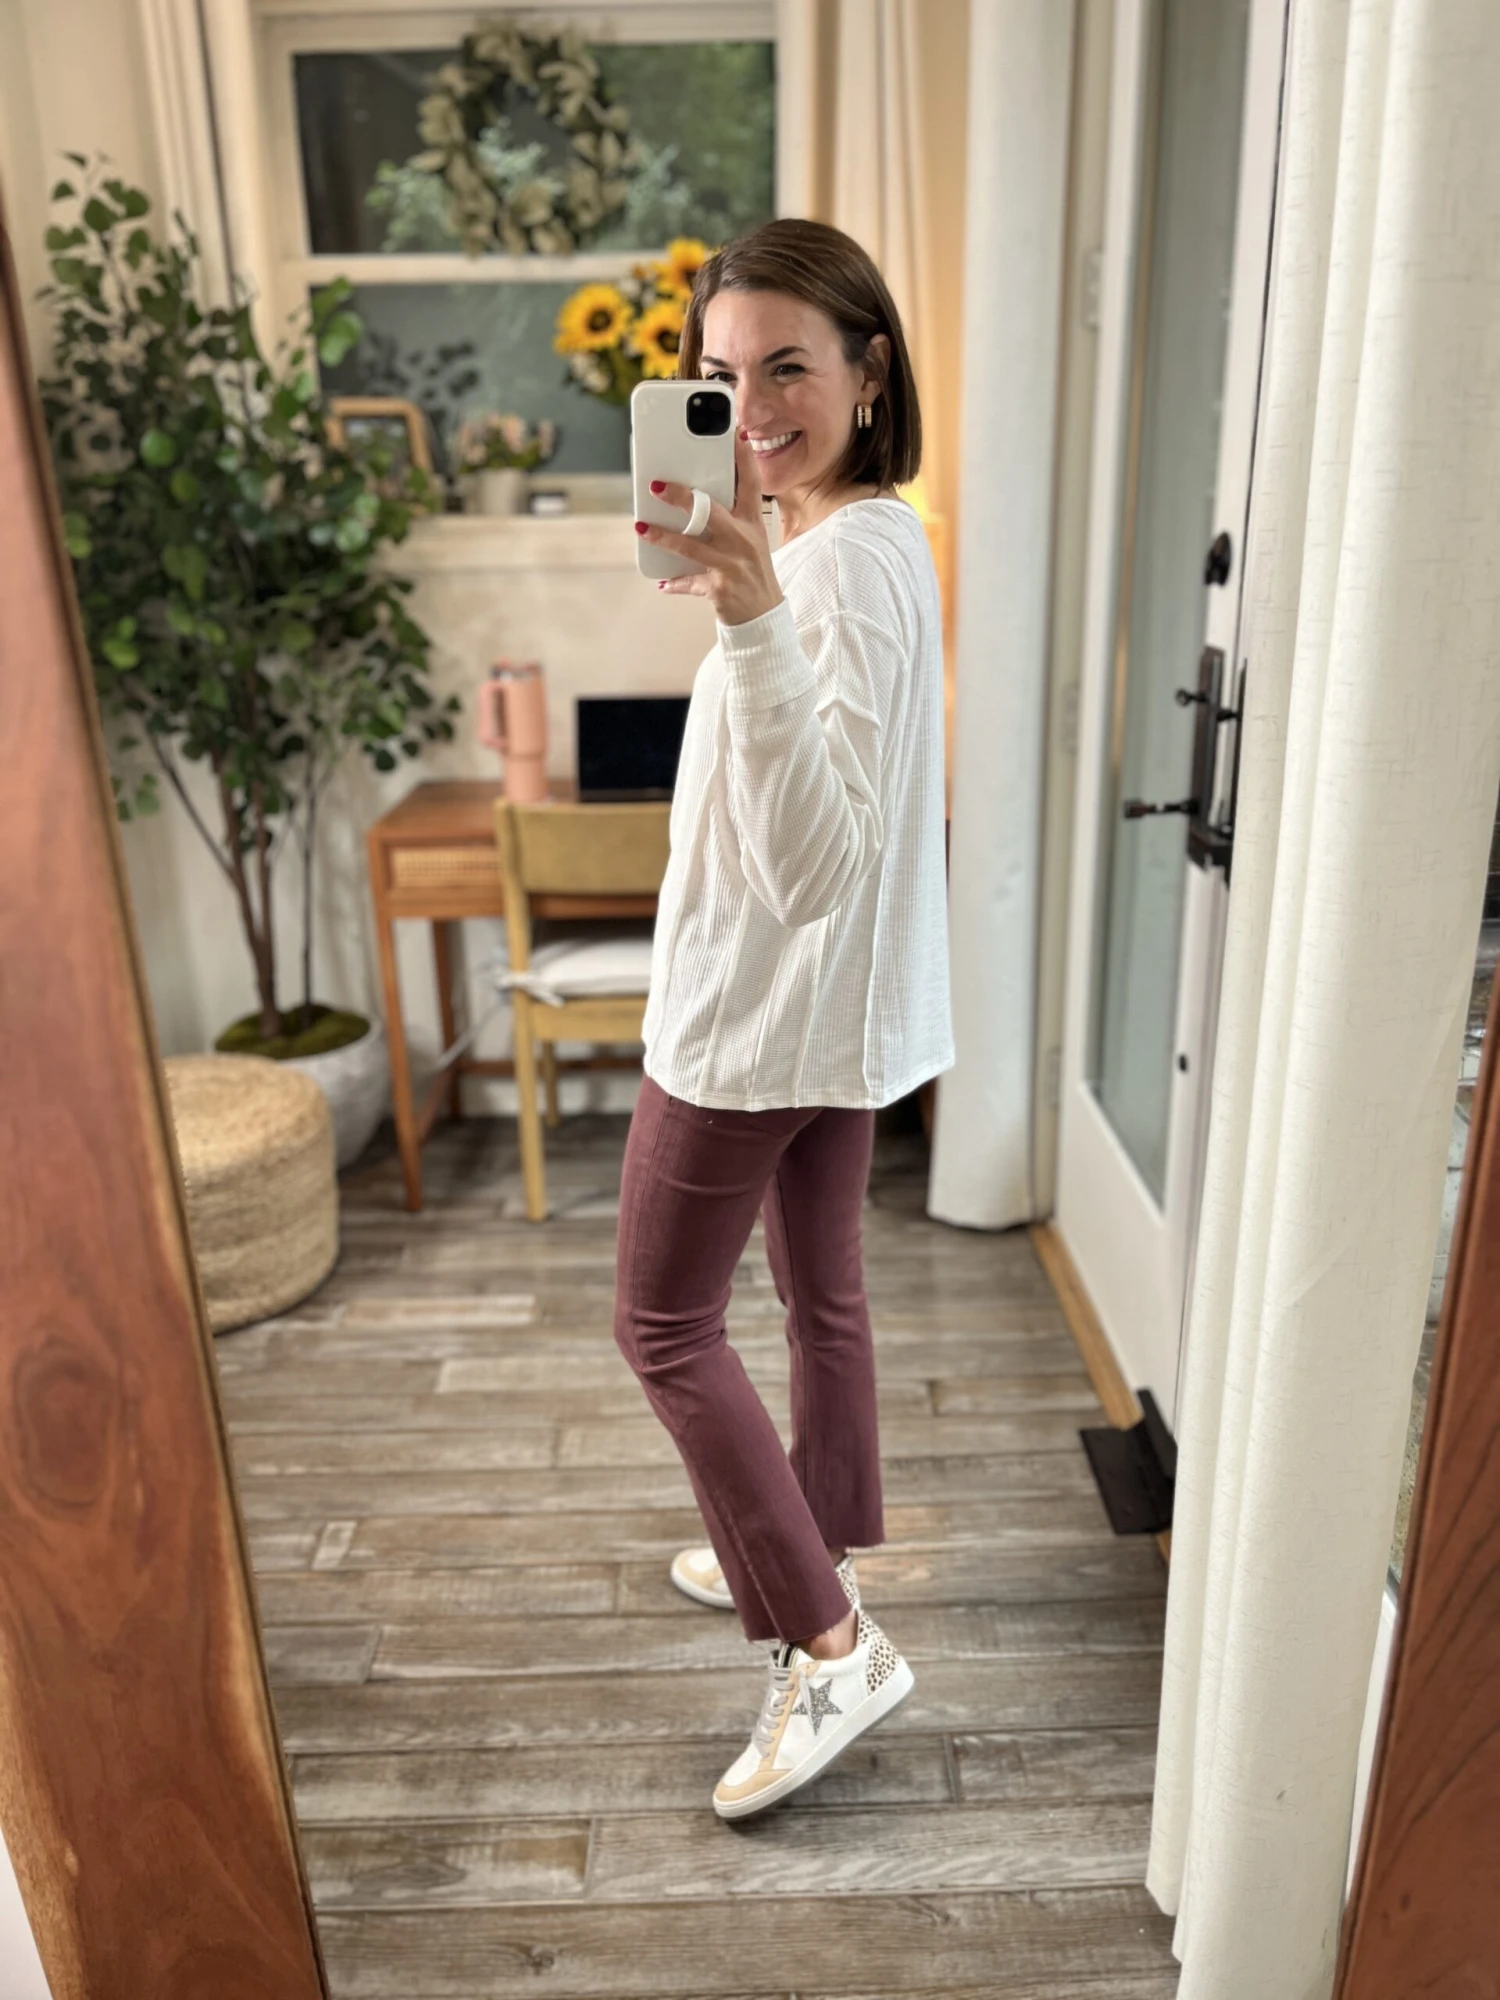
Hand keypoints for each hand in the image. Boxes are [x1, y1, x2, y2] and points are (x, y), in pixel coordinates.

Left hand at [636, 428, 782, 626]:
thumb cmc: (750, 572)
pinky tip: (661, 581)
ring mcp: (731, 565)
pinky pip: (690, 582)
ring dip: (663, 537)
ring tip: (641, 527)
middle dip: (682, 498)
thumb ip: (728, 518)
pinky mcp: (719, 588)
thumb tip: (692, 497)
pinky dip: (674, 582)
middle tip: (656, 486)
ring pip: (690, 547)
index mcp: (752, 524)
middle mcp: (743, 541)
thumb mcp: (749, 541)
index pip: (751, 483)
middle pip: (710, 512)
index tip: (736, 432)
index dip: (744, 457)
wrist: (763, 616)